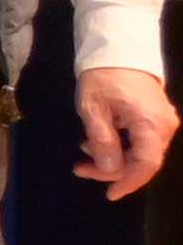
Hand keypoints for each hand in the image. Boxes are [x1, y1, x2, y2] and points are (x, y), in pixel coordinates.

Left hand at [80, 64, 175, 202]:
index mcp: (151, 123)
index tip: (110, 194)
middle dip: (111, 170)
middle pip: (143, 161)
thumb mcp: (93, 109)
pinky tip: (96, 141)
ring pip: (141, 152)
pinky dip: (119, 146)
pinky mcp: (156, 118)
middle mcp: (164, 126)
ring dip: (113, 158)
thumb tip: (110, 170)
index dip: (128, 182)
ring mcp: (163, 122)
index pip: (146, 164)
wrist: (118, 50)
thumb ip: (102, 141)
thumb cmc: (103, 77)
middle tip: (80, 169)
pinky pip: (141, 141)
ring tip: (83, 151)